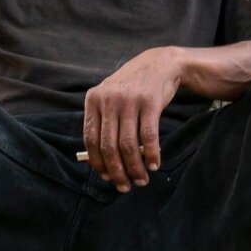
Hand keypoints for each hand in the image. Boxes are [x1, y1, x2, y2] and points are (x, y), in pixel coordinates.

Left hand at [83, 47, 184, 191]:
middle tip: (125, 186)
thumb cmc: (133, 87)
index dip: (98, 163)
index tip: (107, 177)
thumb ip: (103, 122)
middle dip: (117, 172)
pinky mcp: (150, 102)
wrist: (160, 63)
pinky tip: (155, 165)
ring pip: (128, 145)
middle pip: (109, 146)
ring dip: (135, 168)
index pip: (90, 139)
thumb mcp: (110, 97)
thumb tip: (102, 163)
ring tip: (142, 180)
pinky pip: (148, 136)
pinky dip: (152, 154)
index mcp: (93, 100)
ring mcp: (129, 100)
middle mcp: (109, 100)